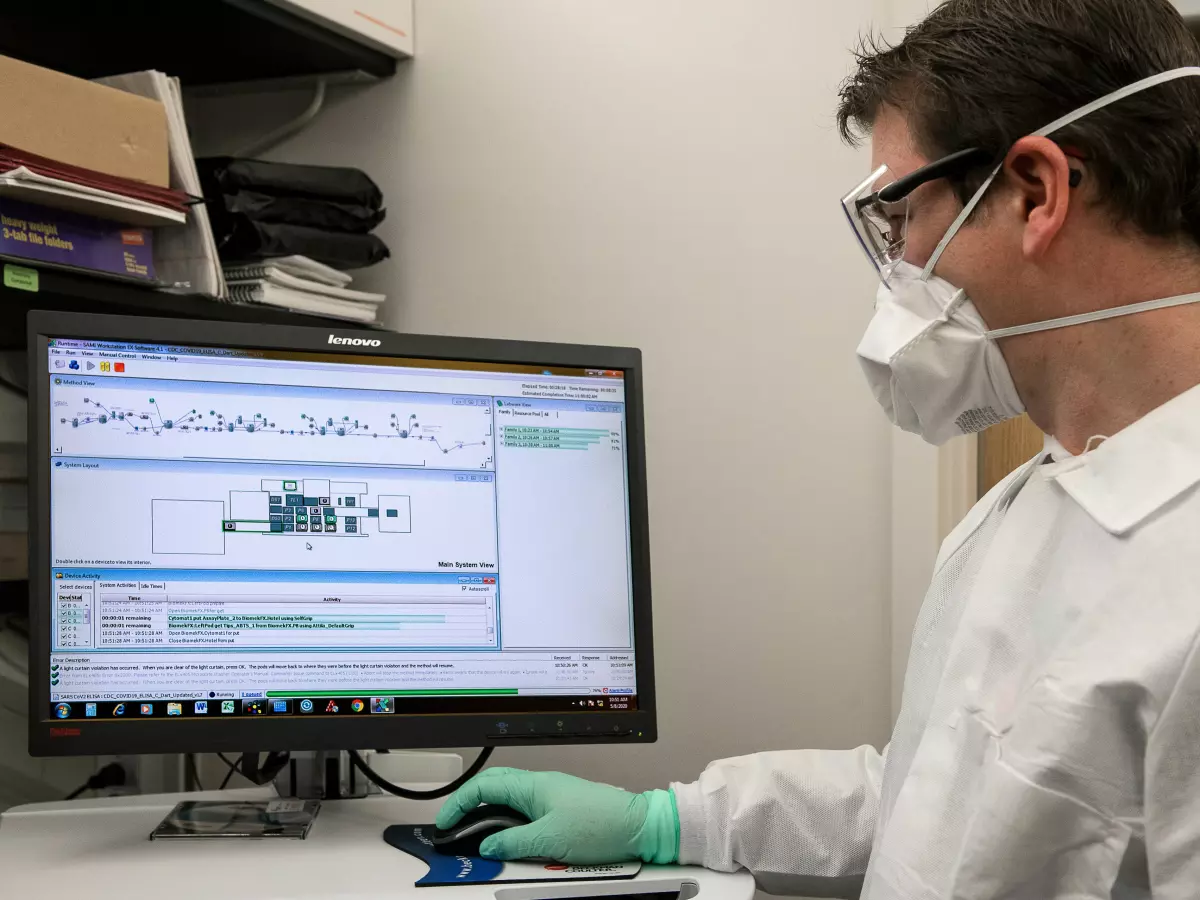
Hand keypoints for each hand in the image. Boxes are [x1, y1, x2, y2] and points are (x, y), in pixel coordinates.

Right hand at [435, 767, 677, 863]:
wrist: (637, 824)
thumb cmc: (600, 824)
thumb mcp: (550, 840)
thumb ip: (513, 843)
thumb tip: (487, 847)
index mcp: (533, 785)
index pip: (484, 786)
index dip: (459, 802)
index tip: (445, 821)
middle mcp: (539, 785)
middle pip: (493, 786)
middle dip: (469, 803)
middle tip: (455, 825)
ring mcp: (550, 794)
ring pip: (508, 797)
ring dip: (489, 812)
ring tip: (477, 834)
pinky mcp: (560, 806)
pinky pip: (524, 808)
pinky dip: (508, 820)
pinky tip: (508, 836)